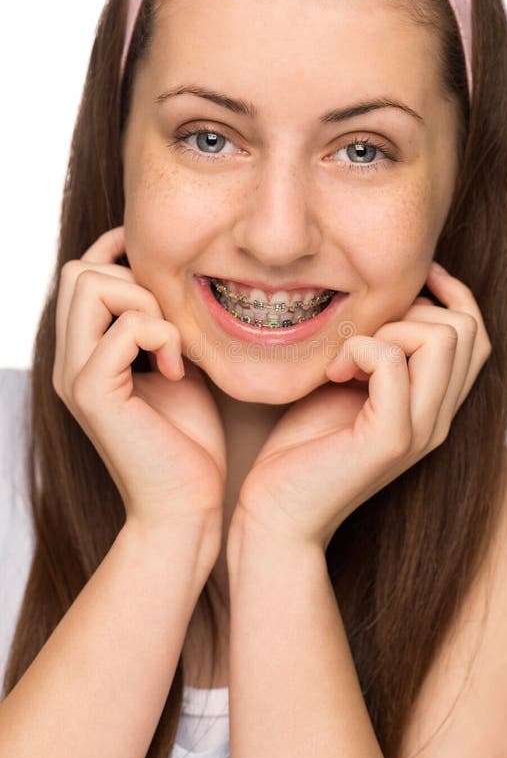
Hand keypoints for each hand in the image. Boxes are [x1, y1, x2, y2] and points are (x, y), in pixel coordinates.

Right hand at [53, 225, 225, 546]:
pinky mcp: (93, 394)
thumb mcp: (174, 364)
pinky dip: (161, 337)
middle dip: (135, 280)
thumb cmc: (187, 440)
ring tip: (173, 348)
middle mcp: (68, 360)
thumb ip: (160, 324)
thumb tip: (169, 277)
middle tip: (170, 327)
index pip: (81, 272)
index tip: (164, 265)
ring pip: (91, 285)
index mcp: (84, 352)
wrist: (185, 505)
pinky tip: (178, 371)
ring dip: (146, 303)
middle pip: (79, 270)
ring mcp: (75, 376)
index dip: (118, 252)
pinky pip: (124, 328)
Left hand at [233, 262, 491, 550]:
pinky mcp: (390, 438)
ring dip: (387, 328)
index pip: (476, 333)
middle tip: (361, 340)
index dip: (450, 293)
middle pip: (465, 328)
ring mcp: (420, 430)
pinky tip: (333, 372)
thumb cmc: (303, 446)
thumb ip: (379, 351)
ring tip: (346, 359)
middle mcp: (440, 419)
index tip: (407, 281)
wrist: (278, 513)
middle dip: (411, 311)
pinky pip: (392, 360)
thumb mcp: (350, 385)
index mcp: (435, 405)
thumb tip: (389, 299)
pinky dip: (359, 348)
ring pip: (441, 337)